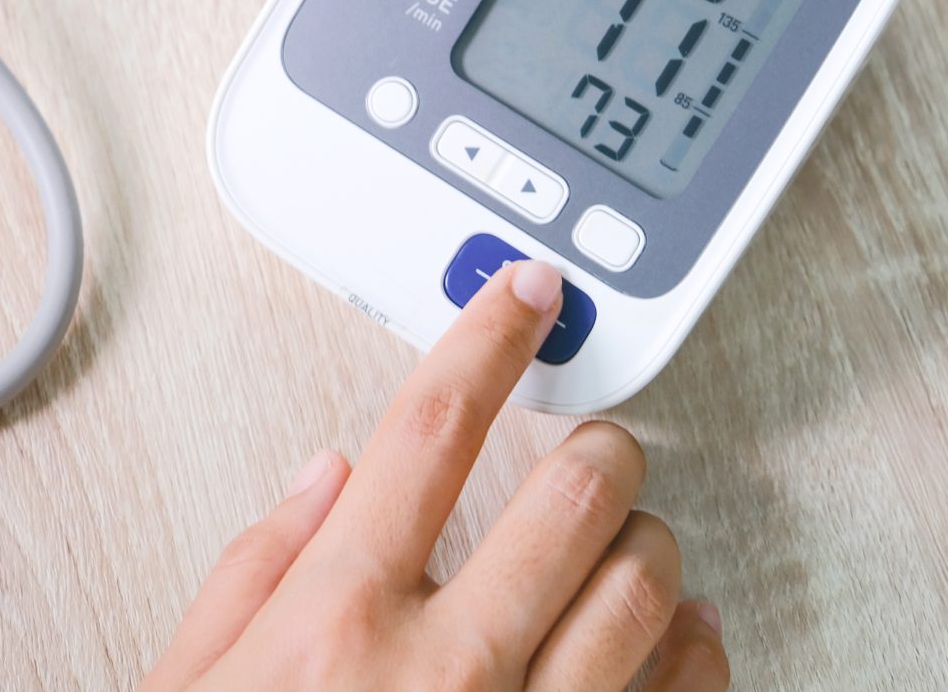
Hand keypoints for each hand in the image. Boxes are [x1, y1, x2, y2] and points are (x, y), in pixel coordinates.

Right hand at [141, 261, 728, 689]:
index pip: (432, 425)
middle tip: (598, 442)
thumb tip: (326, 476)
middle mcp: (444, 670)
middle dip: (601, 447)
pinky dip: (697, 652)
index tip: (525, 293)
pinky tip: (677, 638)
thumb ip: (250, 569)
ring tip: (636, 541)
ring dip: (653, 546)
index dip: (489, 334)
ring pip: (648, 595)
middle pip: (573, 498)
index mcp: (337, 617)